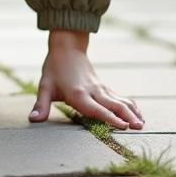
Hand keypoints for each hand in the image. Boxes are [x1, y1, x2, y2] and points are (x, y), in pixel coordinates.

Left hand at [29, 30, 143, 129]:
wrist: (67, 48)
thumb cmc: (54, 69)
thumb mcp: (44, 86)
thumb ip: (41, 105)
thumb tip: (33, 120)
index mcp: (78, 94)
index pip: (96, 109)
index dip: (109, 118)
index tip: (123, 126)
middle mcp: (93, 91)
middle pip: (113, 105)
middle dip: (126, 117)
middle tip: (138, 128)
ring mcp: (100, 89)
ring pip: (120, 101)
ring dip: (132, 112)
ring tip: (142, 124)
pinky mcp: (104, 88)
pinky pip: (120, 98)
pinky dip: (130, 106)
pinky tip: (139, 114)